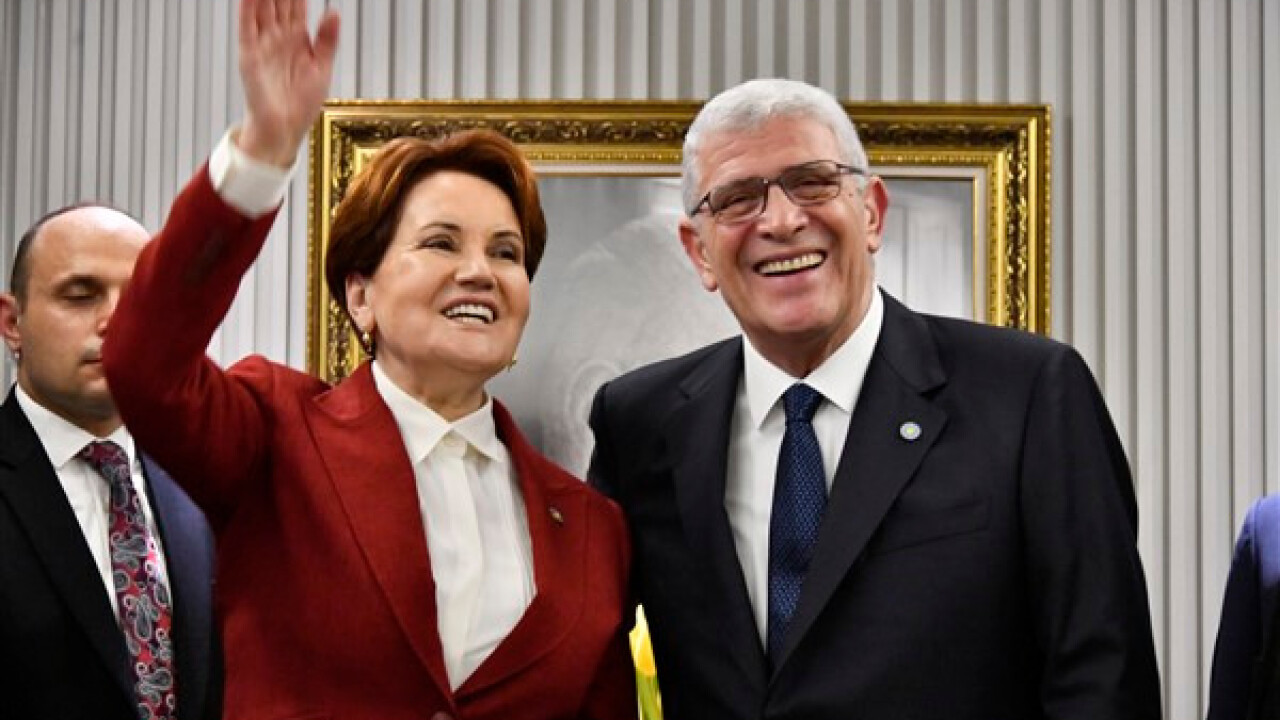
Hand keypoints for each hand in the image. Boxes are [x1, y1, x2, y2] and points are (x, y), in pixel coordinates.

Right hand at [236, 0, 338, 166]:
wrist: (286, 129)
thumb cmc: (302, 103)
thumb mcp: (322, 68)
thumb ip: (327, 40)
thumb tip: (333, 12)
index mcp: (297, 38)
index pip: (295, 2)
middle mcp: (278, 37)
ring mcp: (263, 44)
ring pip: (260, 7)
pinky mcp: (250, 57)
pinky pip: (247, 28)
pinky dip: (247, 10)